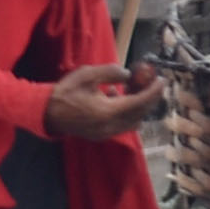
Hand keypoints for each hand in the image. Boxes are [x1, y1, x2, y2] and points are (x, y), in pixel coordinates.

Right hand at [42, 61, 163, 139]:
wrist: (47, 112)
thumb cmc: (66, 92)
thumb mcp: (88, 74)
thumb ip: (111, 73)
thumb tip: (128, 74)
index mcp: (108, 112)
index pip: (139, 102)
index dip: (153, 91)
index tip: (162, 80)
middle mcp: (110, 126)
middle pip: (140, 114)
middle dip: (149, 98)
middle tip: (152, 83)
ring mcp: (106, 133)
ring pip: (133, 121)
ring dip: (138, 106)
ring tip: (132, 88)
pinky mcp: (102, 135)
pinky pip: (122, 125)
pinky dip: (126, 112)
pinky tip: (115, 97)